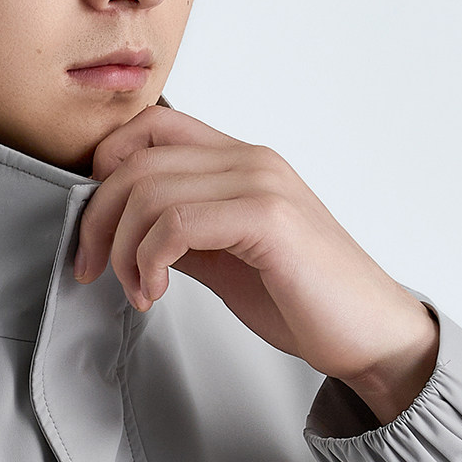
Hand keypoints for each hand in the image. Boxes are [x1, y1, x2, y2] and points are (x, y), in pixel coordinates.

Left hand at [74, 106, 438, 425]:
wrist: (369, 334)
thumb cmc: (304, 300)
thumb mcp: (225, 260)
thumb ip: (181, 235)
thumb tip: (125, 232)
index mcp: (240, 161)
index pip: (149, 127)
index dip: (104, 171)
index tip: (94, 232)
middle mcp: (250, 159)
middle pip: (134, 160)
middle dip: (96, 222)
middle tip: (91, 272)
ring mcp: (261, 183)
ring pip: (148, 191)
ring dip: (122, 251)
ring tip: (139, 292)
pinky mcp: (268, 218)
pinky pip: (177, 222)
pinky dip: (149, 261)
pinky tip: (156, 292)